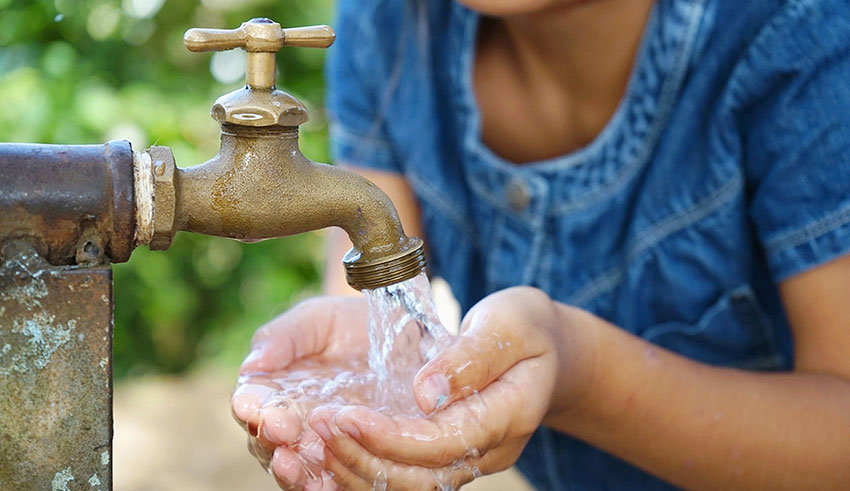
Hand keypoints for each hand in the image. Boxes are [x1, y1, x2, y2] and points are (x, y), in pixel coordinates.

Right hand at [231, 296, 372, 489]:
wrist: (399, 334)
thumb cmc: (349, 324)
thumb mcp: (317, 320)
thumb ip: (283, 337)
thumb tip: (251, 365)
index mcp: (272, 389)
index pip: (252, 403)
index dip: (252, 407)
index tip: (258, 408)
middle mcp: (290, 422)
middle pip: (268, 441)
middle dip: (271, 440)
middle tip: (282, 434)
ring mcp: (319, 444)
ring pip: (296, 468)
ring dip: (292, 471)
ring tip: (294, 466)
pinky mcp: (351, 458)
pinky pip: (333, 481)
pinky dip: (326, 485)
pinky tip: (324, 484)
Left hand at [308, 287, 576, 489]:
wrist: (546, 350)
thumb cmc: (526, 327)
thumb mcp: (508, 324)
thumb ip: (470, 357)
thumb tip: (425, 393)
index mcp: (508, 416)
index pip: (442, 443)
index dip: (390, 437)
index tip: (345, 415)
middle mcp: (488, 450)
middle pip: (420, 477)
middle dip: (362, 456)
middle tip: (318, 425)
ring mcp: (469, 459)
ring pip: (408, 487)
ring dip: (357, 468)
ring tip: (316, 437)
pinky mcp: (448, 457)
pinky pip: (404, 477)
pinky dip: (365, 468)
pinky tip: (331, 449)